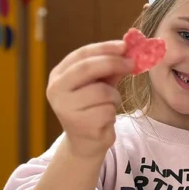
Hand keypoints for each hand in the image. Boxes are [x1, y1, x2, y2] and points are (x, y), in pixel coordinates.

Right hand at [46, 40, 134, 159]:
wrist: (85, 143)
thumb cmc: (92, 107)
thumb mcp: (99, 83)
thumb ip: (110, 67)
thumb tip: (129, 48)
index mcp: (58, 76)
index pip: (81, 55)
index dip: (104, 48)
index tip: (125, 45)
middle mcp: (56, 91)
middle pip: (87, 68)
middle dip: (113, 63)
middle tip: (132, 63)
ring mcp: (66, 109)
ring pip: (102, 91)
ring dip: (114, 96)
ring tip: (108, 105)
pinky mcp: (80, 125)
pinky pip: (107, 110)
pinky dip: (112, 113)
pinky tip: (104, 119)